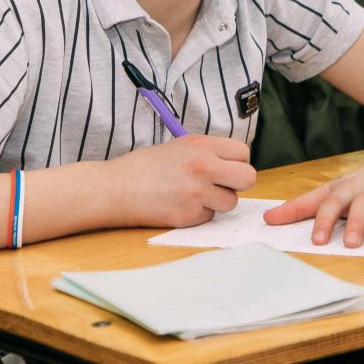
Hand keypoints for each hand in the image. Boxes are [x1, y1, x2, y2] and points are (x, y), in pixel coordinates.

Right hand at [106, 134, 256, 227]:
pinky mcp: (189, 215)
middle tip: (221, 185)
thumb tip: (234, 165)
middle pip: (248, 178)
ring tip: (192, 195)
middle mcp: (202, 167)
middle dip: (238, 184)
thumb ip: (208, 153)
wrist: (115, 189)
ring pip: (230, 202)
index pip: (243, 153)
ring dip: (216, 202)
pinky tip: (178, 205)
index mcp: (200, 145)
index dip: (236, 162)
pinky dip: (198, 214)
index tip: (226, 168)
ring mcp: (196, 193)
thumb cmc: (144, 167)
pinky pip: (209, 217)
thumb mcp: (178, 147)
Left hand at [264, 133, 363, 247]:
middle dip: (358, 222)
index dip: (325, 221)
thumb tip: (268, 219)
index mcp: (349, 190)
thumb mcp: (333, 189)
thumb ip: (302, 206)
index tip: (317, 240)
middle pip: (363, 204)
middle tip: (351, 244)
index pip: (333, 203)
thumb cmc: (363, 182)